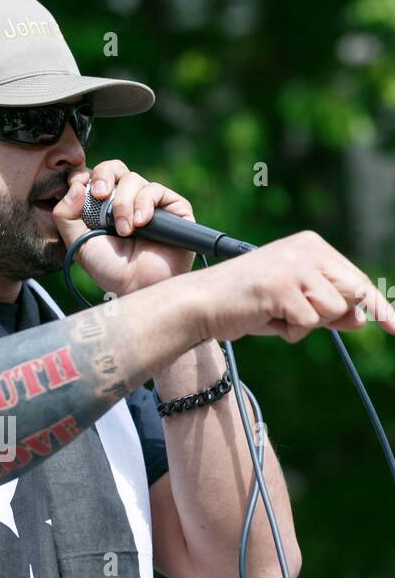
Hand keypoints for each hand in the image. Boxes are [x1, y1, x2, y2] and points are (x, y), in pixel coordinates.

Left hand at [52, 160, 196, 296]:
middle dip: (104, 176)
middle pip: (114, 168)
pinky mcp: (173, 207)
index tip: (78, 184)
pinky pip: (155, 190)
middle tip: (100, 195)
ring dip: (125, 204)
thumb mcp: (77, 243)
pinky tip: (141, 224)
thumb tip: (76, 184)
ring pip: (133, 179)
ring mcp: (150, 202)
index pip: (94, 176)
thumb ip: (66, 215)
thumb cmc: (109, 269)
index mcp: (103, 206)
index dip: (86, 175)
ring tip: (125, 231)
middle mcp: (127, 199)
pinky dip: (144, 204)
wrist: (137, 286)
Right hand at [192, 230, 394, 343]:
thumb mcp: (293, 304)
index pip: (356, 280)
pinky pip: (308, 324)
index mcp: (312, 245)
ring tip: (273, 314)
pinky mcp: (282, 288)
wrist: (201, 303)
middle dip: (331, 315)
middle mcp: (307, 250)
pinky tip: (264, 318)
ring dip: (305, 324)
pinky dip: (288, 331)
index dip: (379, 307)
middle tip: (292, 314)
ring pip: (331, 311)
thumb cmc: (246, 303)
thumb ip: (328, 308)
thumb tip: (363, 318)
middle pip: (351, 294)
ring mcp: (295, 268)